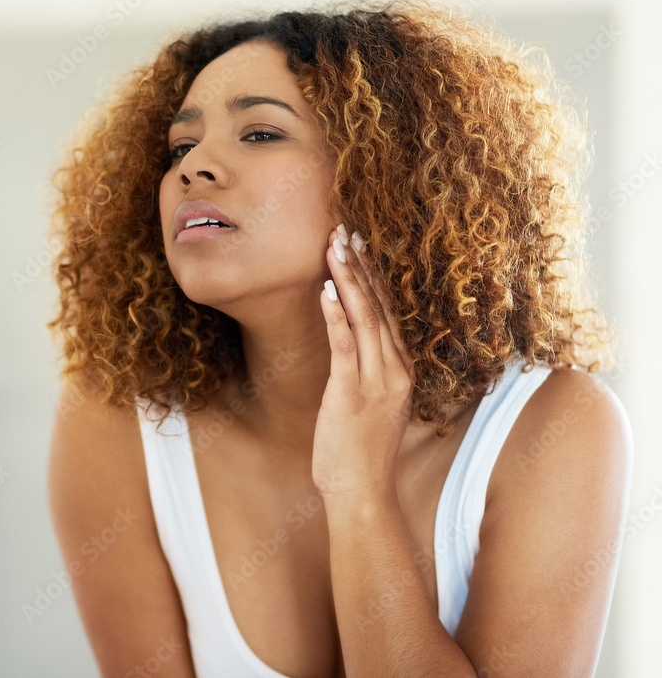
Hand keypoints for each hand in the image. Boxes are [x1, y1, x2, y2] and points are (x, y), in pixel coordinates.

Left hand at [312, 224, 415, 503]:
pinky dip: (335, 315)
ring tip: (334, 247)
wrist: (364, 494)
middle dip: (359, 267)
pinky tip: (326, 289)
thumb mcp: (371, 406)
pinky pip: (345, 346)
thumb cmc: (361, 454)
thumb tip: (349, 345)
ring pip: (364, 318)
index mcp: (400, 371)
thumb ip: (366, 373)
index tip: (358, 247)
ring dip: (347, 279)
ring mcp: (376, 382)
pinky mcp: (352, 393)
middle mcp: (394, 370)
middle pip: (378, 307)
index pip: (386, 313)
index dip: (371, 278)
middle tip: (344, 232)